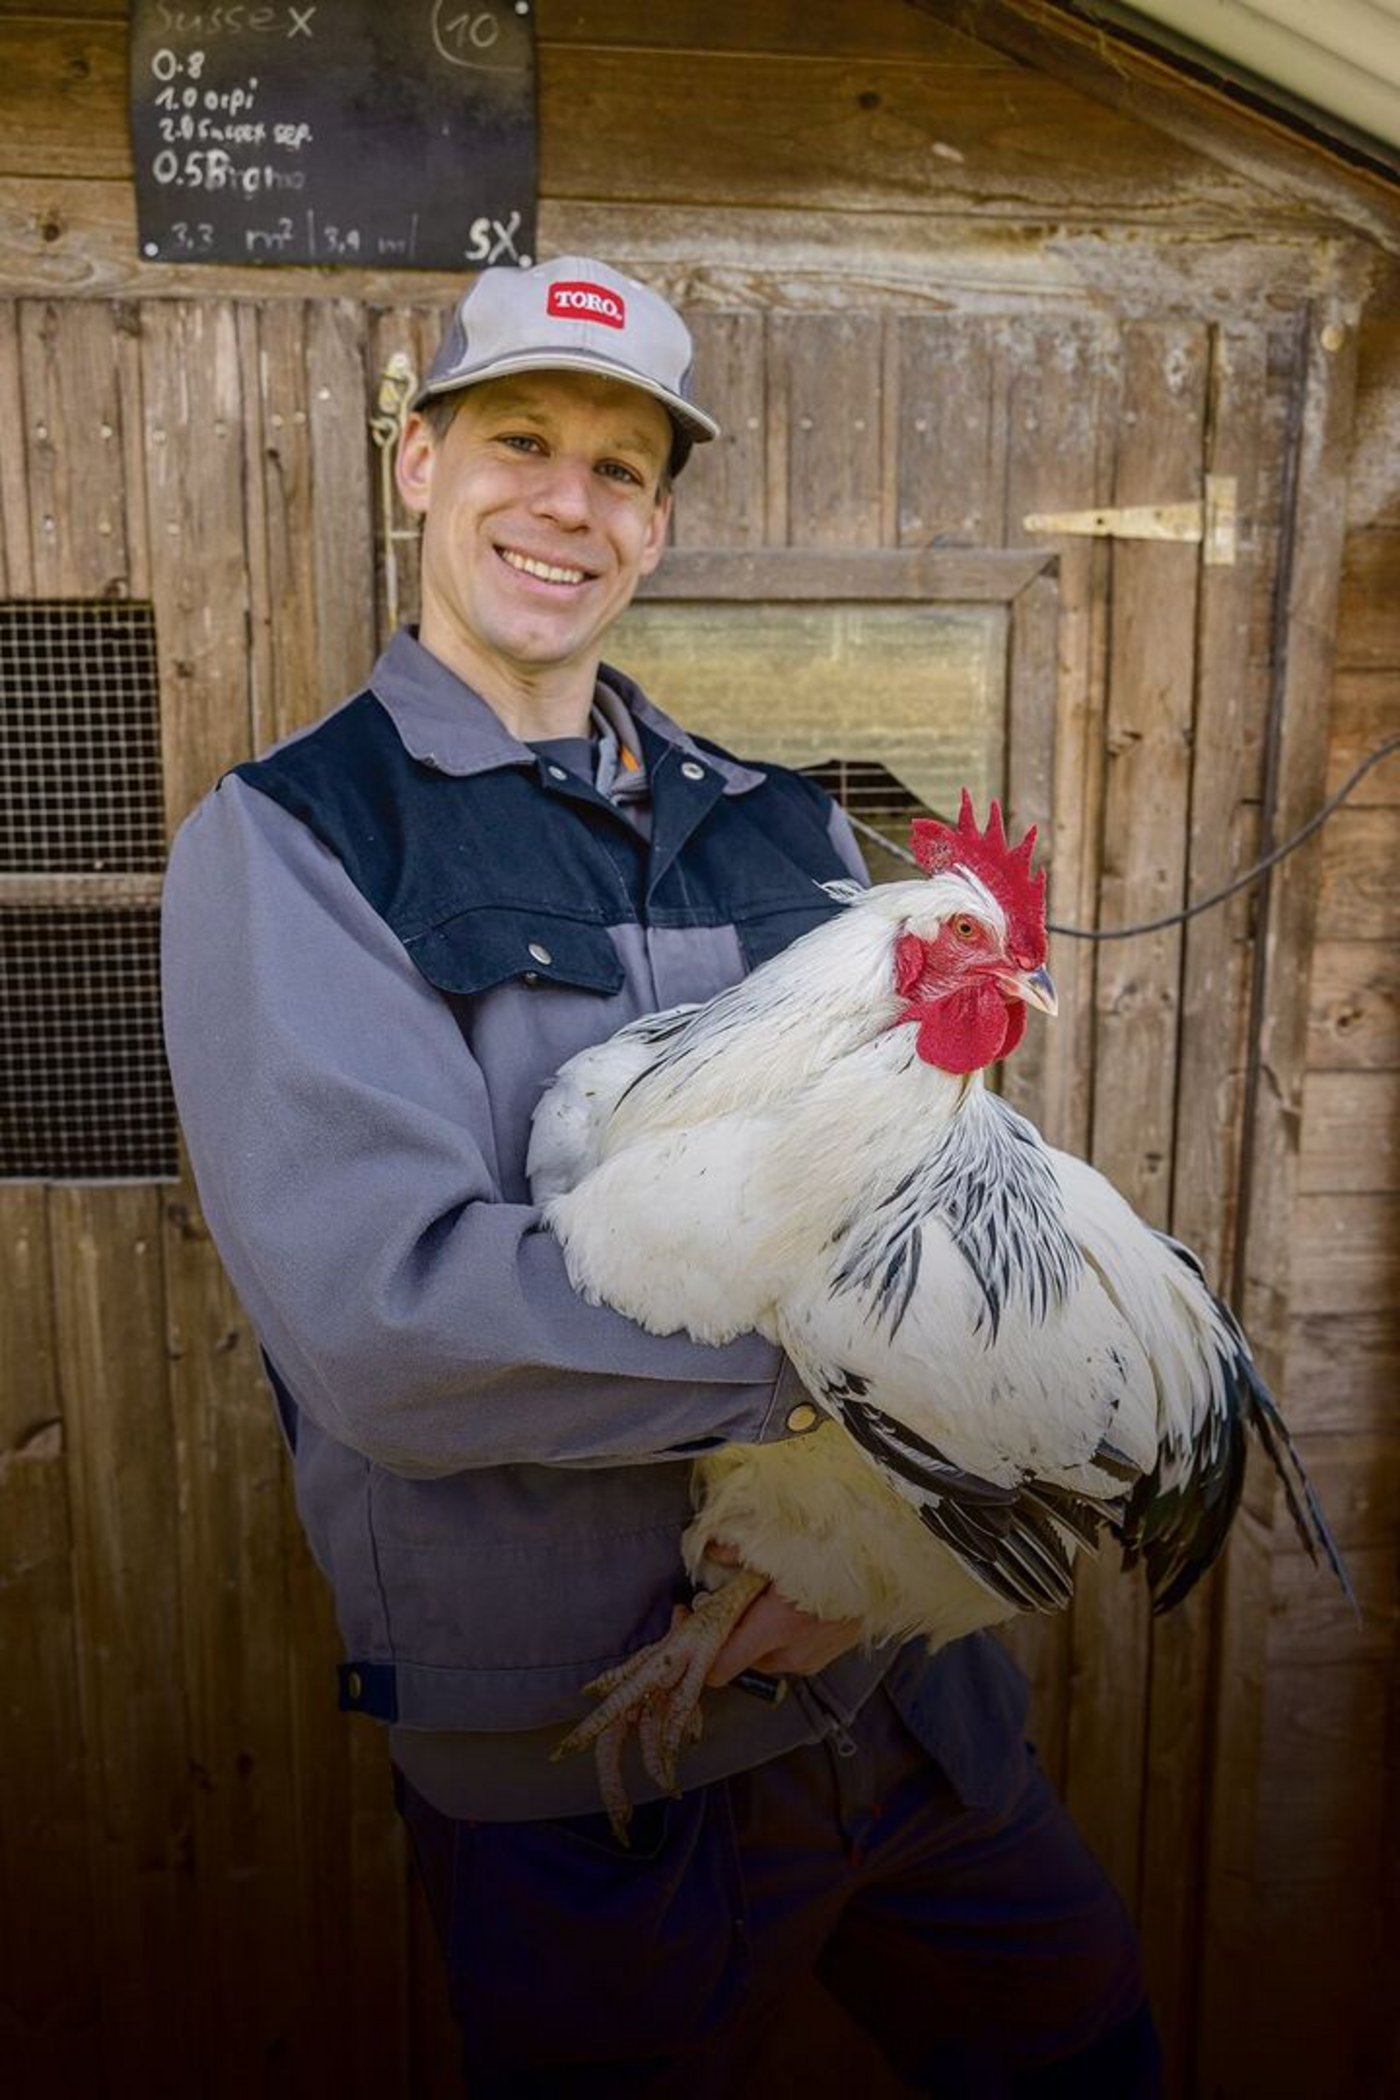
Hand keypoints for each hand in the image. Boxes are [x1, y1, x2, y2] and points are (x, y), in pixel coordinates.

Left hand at [700, 1541, 862, 1686]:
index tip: (691, 1613)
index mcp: (775, 1628)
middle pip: (738, 1658)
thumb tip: (710, 1548)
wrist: (895, 1567)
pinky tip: (790, 1602)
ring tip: (764, 1593)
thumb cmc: (839, 1551)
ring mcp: (810, 1661)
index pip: (718, 1668)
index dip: (695, 1645)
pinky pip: (787, 1651)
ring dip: (755, 1630)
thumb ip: (740, 1549)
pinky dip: (779, 1632)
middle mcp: (791, 1655)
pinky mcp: (825, 1657)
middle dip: (728, 1628)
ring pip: (762, 1654)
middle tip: (728, 1592)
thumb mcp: (785, 1544)